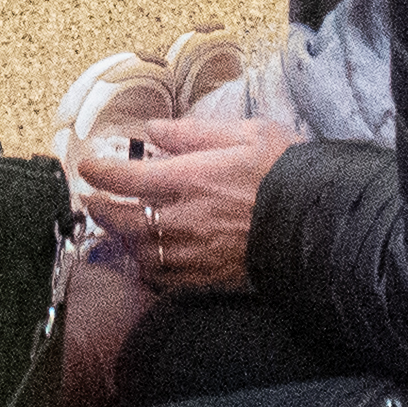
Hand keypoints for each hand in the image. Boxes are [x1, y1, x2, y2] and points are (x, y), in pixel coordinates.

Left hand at [77, 113, 297, 293]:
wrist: (320, 222)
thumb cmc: (286, 171)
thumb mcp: (245, 133)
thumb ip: (192, 132)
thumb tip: (153, 128)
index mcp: (191, 178)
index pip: (127, 177)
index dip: (99, 171)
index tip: (87, 165)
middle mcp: (185, 218)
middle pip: (123, 219)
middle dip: (100, 208)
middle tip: (91, 200)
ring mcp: (194, 252)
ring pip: (139, 252)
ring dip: (122, 238)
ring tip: (117, 226)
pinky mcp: (208, 277)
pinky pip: (163, 278)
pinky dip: (147, 266)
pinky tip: (148, 256)